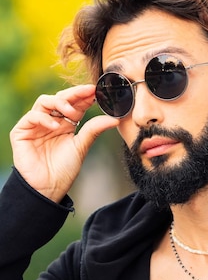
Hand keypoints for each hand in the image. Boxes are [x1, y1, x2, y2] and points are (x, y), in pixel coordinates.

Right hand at [10, 84, 119, 201]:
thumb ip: (94, 130)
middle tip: (88, 93)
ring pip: (44, 102)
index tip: (97, 91)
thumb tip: (114, 119)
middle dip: (74, 94)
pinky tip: (56, 126)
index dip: (84, 96)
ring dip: (60, 103)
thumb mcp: (81, 146)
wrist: (48, 188)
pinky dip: (44, 118)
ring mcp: (36, 125)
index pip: (75, 104)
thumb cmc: (64, 170)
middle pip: (60, 99)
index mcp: (65, 124)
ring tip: (71, 112)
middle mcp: (50, 121)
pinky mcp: (22, 132)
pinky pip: (32, 116)